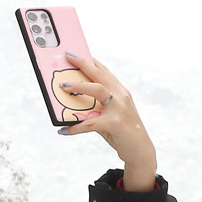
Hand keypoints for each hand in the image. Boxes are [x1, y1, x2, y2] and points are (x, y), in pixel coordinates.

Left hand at [55, 52, 157, 190]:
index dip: (90, 61)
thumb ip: (97, 105)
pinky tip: (63, 130)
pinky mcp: (114, 124)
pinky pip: (90, 123)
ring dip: (79, 86)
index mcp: (120, 91)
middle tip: (67, 56)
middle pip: (100, 75)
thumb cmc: (121, 130)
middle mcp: (121, 96)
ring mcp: (119, 108)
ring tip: (62, 86)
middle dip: (83, 64)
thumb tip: (72, 100)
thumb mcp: (112, 112)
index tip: (77, 53)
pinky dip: (75, 127)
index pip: (104, 71)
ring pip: (97, 90)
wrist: (139, 149)